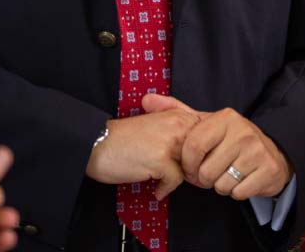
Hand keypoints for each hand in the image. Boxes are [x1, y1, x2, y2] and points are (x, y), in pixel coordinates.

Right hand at [84, 103, 201, 198]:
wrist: (97, 144)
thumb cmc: (123, 138)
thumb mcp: (155, 126)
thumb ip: (177, 133)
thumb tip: (199, 153)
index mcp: (177, 115)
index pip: (207, 136)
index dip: (203, 153)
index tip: (194, 164)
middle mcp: (177, 125)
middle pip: (203, 153)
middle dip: (196, 168)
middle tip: (185, 179)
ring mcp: (169, 142)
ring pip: (193, 167)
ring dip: (183, 179)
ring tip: (169, 183)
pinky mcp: (160, 160)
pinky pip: (176, 180)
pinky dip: (166, 189)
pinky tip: (156, 189)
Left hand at [145, 94, 291, 200]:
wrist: (272, 154)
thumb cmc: (232, 140)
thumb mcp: (207, 123)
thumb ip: (176, 111)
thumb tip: (146, 100)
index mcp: (225, 118)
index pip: (193, 147)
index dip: (187, 164)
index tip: (190, 167)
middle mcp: (242, 131)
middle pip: (206, 171)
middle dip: (204, 178)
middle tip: (211, 172)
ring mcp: (258, 151)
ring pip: (221, 184)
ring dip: (220, 185)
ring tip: (227, 173)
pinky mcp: (267, 171)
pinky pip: (238, 193)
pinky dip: (236, 192)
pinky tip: (241, 180)